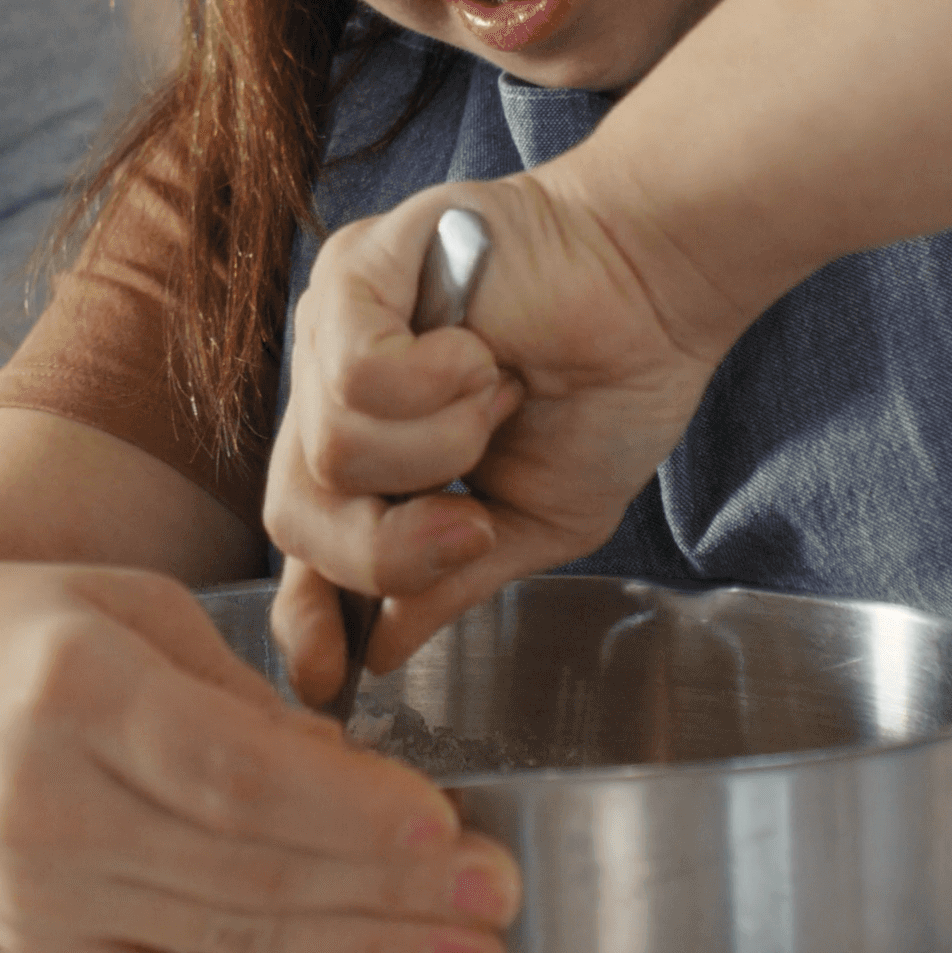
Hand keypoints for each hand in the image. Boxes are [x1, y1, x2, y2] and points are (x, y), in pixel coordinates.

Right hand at [0, 550, 517, 952]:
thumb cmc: (14, 629)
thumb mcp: (127, 609)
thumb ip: (240, 696)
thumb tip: (353, 779)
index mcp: (75, 684)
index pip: (232, 769)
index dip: (348, 811)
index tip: (444, 830)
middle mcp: (45, 799)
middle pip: (244, 863)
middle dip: (387, 895)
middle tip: (495, 906)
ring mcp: (34, 890)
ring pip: (223, 933)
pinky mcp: (35, 946)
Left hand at [264, 164, 733, 695]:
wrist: (656, 288)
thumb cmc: (607, 385)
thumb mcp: (534, 519)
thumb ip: (453, 578)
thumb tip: (384, 652)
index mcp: (375, 451)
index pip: (304, 541)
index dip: (306, 614)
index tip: (334, 680)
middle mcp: (334, 388)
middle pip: (295, 511)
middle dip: (387, 546)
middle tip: (470, 522)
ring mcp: (332, 328)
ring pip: (329, 450)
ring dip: (436, 447)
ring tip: (495, 398)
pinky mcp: (350, 272)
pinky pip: (352, 379)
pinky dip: (434, 385)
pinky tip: (479, 354)